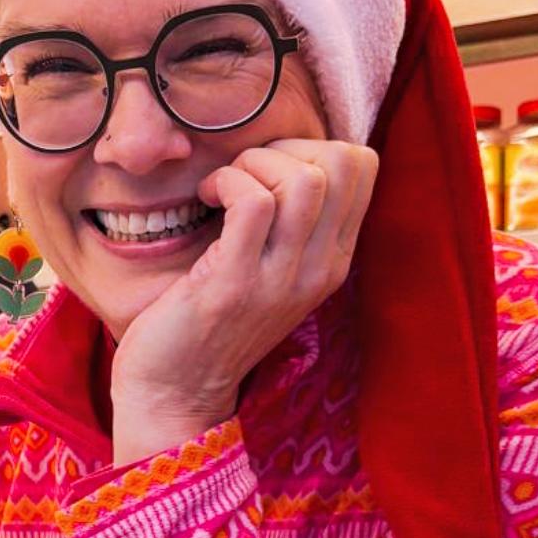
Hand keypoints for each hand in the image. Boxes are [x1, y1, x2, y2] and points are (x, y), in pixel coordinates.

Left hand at [111, 139, 375, 464]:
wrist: (174, 391)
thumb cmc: (208, 320)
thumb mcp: (268, 269)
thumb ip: (289, 221)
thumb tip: (280, 152)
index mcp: (332, 261)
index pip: (363, 166)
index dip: (311, 146)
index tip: (266, 171)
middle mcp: (318, 270)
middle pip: (343, 163)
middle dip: (284, 148)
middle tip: (243, 175)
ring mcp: (281, 279)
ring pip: (304, 180)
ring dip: (253, 165)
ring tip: (223, 188)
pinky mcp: (236, 284)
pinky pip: (253, 202)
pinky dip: (225, 182)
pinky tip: (205, 200)